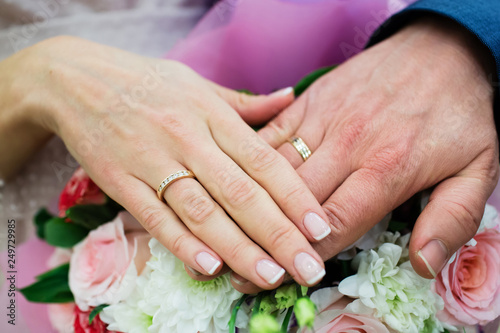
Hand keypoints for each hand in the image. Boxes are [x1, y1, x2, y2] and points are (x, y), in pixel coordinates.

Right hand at [8, 36, 330, 287]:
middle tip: (308, 268)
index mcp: (212, 115)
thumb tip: (290, 97)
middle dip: (278, 234)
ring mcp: (152, 161)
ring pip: (202, 211)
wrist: (76, 79)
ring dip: (238, 248)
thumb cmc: (147, 81)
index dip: (295, 197)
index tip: (320, 228)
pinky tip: (210, 267)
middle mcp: (187, 138)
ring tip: (270, 277)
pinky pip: (155, 217)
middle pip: (240, 193)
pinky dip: (182, 244)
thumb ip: (246, 101)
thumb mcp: (199, 83)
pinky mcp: (120, 181)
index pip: (264, 161)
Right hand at [248, 17, 498, 282]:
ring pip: (272, 171)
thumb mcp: (479, 169)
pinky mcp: (307, 102)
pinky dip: (249, 162)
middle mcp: (347, 145)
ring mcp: (322, 119)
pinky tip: (236, 183)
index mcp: (387, 167)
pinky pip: (270, 136)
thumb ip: (452, 219)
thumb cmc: (458, 112)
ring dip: (250, 206)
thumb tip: (423, 264)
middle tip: (244, 270)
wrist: (440, 49)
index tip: (283, 278)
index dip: (306, 256)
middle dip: (268, 241)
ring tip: (229, 235)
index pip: (335, 224)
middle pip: (294, 203)